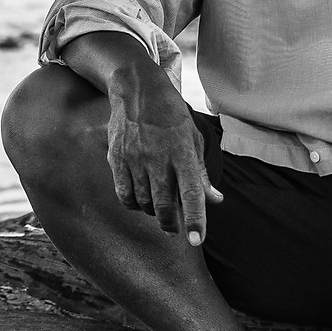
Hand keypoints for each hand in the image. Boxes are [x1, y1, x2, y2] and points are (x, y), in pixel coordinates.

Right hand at [103, 61, 222, 245]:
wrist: (138, 90)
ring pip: (143, 203)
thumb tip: (214, 200)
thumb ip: (201, 174)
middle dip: (170, 224)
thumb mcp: (193, 140)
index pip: (191, 192)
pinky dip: (133, 204)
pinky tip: (140, 198)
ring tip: (157, 204)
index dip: (194, 218)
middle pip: (163, 206)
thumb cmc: (171, 117)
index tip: (195, 239)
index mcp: (183, 153)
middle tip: (173, 226)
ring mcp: (135, 159)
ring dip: (152, 212)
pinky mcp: (116, 159)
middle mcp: (158, 158)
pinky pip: (124, 195)